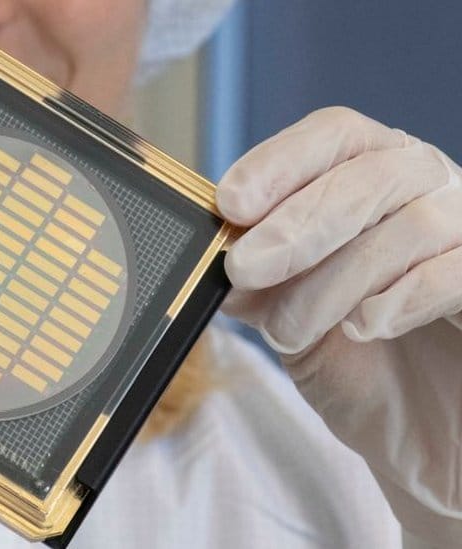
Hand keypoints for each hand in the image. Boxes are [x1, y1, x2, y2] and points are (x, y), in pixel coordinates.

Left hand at [216, 107, 461, 545]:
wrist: (426, 434)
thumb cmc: (360, 364)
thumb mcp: (290, 317)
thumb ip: (256, 282)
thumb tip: (210, 253)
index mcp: (373, 177)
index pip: (333, 136)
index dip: (279, 162)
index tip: (230, 202)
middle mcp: (428, 188)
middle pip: (367, 172)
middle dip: (296, 223)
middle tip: (243, 267)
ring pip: (411, 224)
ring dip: (334, 280)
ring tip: (290, 331)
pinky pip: (457, 270)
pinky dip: (402, 297)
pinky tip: (363, 327)